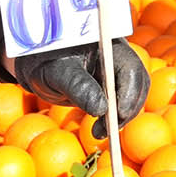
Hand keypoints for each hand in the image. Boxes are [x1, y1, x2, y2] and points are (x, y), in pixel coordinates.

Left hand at [11, 41, 150, 137]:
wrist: (37, 63)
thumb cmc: (43, 61)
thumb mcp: (56, 72)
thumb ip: (77, 86)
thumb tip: (101, 109)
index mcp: (108, 44)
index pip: (130, 68)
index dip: (129, 93)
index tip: (118, 115)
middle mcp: (117, 56)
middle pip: (137, 83)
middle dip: (127, 109)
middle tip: (107, 130)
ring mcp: (117, 70)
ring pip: (133, 95)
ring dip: (122, 116)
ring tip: (99, 132)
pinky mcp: (112, 85)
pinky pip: (122, 102)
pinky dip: (115, 117)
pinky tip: (100, 128)